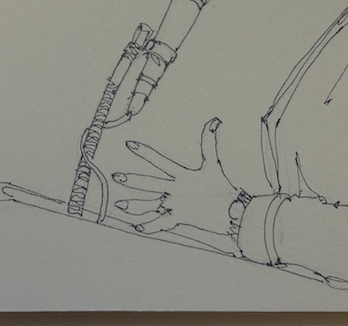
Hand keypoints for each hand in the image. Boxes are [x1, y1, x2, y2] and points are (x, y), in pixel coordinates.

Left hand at [112, 117, 239, 236]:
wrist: (232, 212)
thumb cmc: (222, 187)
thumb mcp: (213, 163)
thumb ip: (209, 142)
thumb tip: (214, 120)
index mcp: (182, 175)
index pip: (159, 160)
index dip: (144, 151)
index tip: (129, 144)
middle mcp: (175, 190)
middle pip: (149, 184)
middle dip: (131, 180)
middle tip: (115, 176)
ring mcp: (175, 205)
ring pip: (150, 205)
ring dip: (134, 205)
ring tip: (118, 204)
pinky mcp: (179, 219)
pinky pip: (160, 223)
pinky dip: (149, 226)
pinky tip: (136, 227)